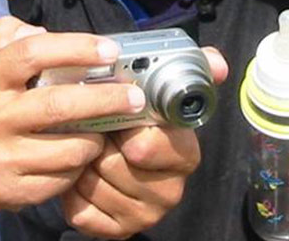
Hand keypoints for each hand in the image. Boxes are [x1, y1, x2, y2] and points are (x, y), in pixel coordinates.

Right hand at [0, 17, 147, 211]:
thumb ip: (4, 35)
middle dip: (106, 99)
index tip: (109, 49)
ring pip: (69, 149)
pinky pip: (61, 180)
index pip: (32, 54)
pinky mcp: (10, 191)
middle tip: (135, 96)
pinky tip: (81, 155)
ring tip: (106, 129)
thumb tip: (41, 29)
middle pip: (59, 106)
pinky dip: (79, 167)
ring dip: (97, 138)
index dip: (75, 48)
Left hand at [58, 46, 229, 238]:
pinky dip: (71, 191)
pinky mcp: (114, 232)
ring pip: (93, 184)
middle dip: (99, 142)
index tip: (119, 117)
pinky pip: (79, 209)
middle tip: (98, 130)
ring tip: (88, 149)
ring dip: (81, 163)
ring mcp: (144, 215)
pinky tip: (80, 175)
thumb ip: (188, 70)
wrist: (112, 156)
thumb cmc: (135, 121)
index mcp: (185, 156)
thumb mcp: (159, 93)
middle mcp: (170, 191)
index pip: (149, 145)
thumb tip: (217, 63)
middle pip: (113, 164)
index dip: (127, 130)